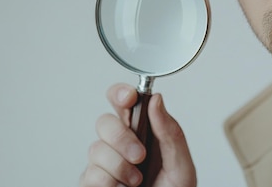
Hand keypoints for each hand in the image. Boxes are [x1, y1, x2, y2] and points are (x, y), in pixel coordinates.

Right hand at [80, 83, 196, 186]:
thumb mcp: (181, 165)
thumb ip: (171, 132)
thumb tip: (157, 100)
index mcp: (143, 131)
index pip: (123, 102)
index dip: (121, 93)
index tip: (130, 97)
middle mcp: (120, 144)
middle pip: (104, 122)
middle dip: (121, 137)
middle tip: (139, 155)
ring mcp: (104, 164)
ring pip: (96, 149)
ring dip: (119, 166)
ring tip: (137, 181)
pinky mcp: (92, 183)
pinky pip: (90, 175)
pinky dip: (109, 183)